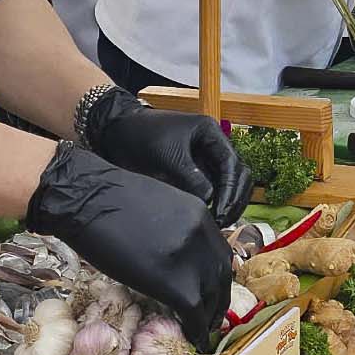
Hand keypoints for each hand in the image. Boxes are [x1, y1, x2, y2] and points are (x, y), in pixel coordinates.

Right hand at [26, 144, 233, 340]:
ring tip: (203, 331)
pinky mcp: (173, 281)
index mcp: (199, 214)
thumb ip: (175, 226)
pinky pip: (193, 311)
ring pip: (212, 296)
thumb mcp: (157, 205)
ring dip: (209, 317)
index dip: (218, 277)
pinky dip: (196, 329)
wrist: (84, 198)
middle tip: (212, 317)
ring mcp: (189, 257)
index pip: (219, 252)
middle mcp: (202, 234)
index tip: (212, 291)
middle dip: (219, 299)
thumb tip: (173, 252)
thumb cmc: (106, 198)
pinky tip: (193, 339)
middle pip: (221, 275)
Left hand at [85, 89, 253, 226]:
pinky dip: (215, 203)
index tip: (221, 212)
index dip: (230, 190)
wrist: (115, 132)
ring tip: (219, 222)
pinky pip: (213, 188)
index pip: (232, 164)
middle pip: (238, 174)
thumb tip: (209, 200)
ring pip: (229, 183)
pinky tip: (208, 217)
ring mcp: (205, 158)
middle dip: (235, 198)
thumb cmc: (140, 136)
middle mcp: (213, 144)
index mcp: (210, 132)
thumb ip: (190, 177)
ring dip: (228, 202)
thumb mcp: (166, 156)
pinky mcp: (195, 171)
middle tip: (224, 221)